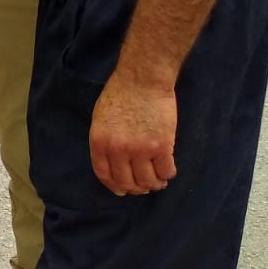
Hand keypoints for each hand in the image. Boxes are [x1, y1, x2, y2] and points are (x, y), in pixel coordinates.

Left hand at [90, 70, 177, 194]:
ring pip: (148, 182)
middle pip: (127, 183)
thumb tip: (113, 163)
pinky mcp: (161, 146)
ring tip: (158, 179)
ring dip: (154, 184)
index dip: (115, 186)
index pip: (105, 175)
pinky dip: (168, 174)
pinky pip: (166, 172)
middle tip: (144, 185)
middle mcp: (118, 149)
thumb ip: (105, 141)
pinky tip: (167, 168)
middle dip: (136, 188)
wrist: (142, 79)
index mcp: (99, 142)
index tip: (123, 189)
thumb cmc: (121, 93)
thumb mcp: (101, 118)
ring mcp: (140, 150)